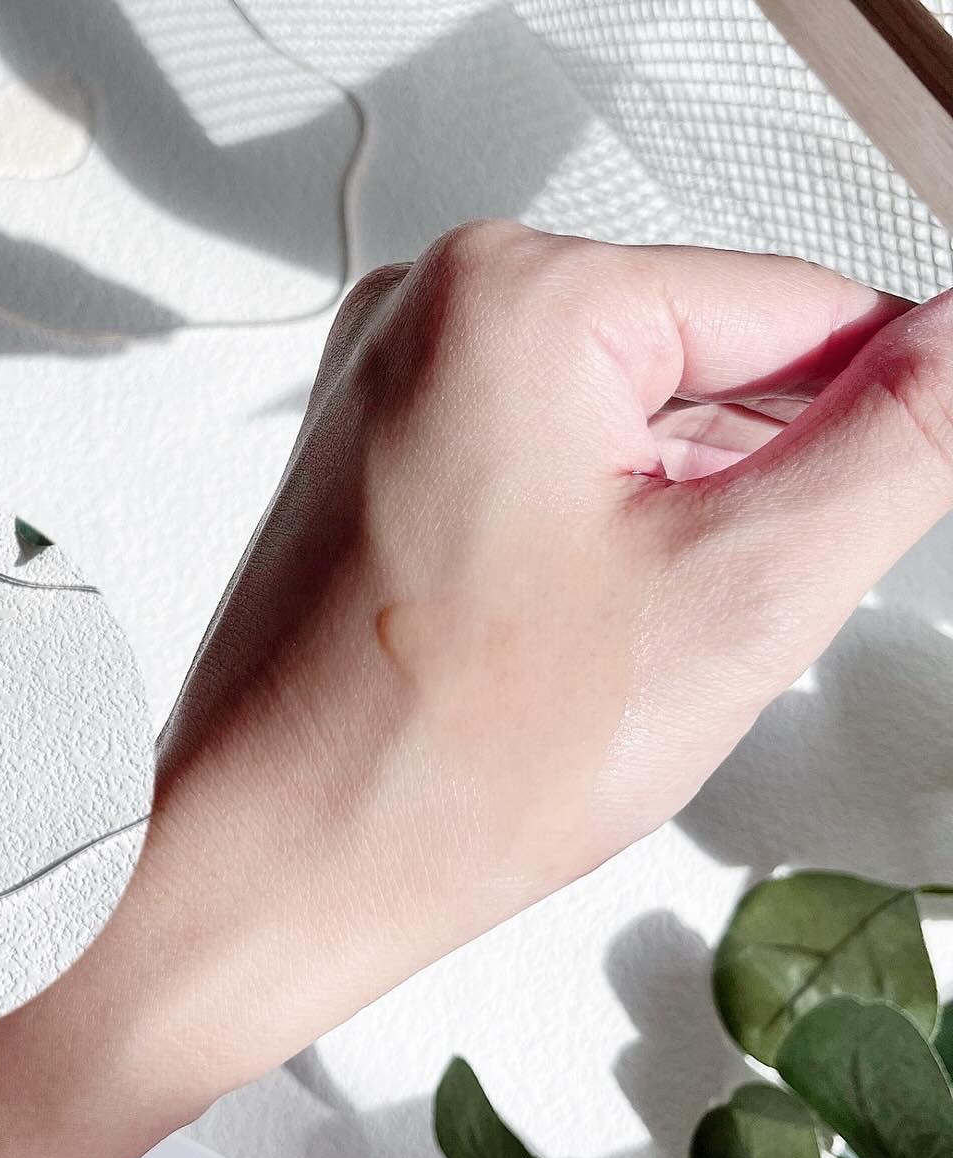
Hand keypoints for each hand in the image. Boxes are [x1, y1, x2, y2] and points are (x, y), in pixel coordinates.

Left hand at [135, 222, 952, 1092]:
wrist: (267, 865)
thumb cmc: (442, 759)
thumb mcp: (741, 589)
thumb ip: (900, 440)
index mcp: (516, 292)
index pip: (799, 303)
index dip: (885, 412)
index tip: (897, 495)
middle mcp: (433, 306)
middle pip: (707, 357)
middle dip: (755, 485)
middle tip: (724, 616)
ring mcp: (394, 379)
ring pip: (630, 417)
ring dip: (679, 517)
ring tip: (624, 647)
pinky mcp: (379, 449)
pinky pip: (547, 455)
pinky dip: (603, 530)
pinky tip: (581, 634)